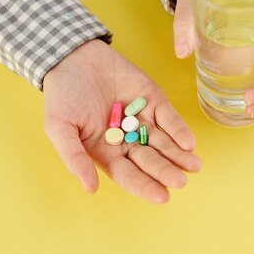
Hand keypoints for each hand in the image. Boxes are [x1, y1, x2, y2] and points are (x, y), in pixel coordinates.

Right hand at [43, 39, 200, 203]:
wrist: (73, 57)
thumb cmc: (62, 96)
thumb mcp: (59, 128)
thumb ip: (75, 157)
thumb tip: (90, 188)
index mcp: (106, 152)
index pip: (129, 175)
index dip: (145, 186)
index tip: (162, 196)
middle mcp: (127, 141)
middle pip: (150, 161)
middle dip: (166, 172)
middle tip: (180, 181)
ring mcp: (142, 120)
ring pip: (164, 143)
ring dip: (179, 155)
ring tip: (193, 165)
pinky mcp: (153, 101)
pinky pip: (169, 118)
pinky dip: (179, 130)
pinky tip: (189, 143)